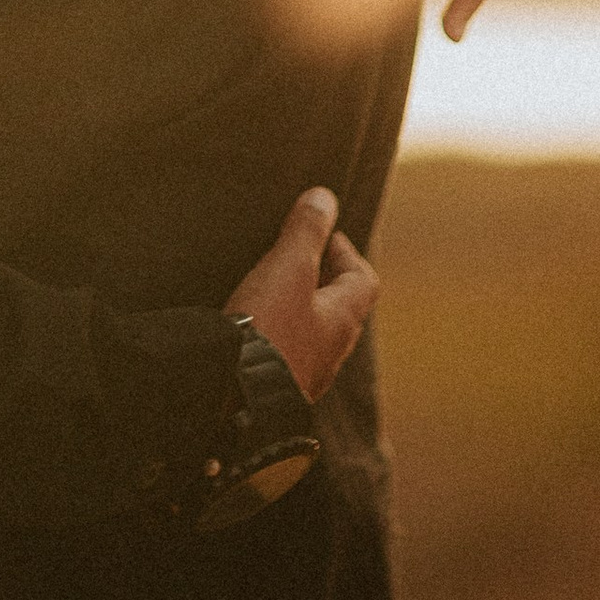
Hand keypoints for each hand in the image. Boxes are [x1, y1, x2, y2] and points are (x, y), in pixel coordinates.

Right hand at [226, 187, 378, 406]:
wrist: (235, 401)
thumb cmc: (270, 333)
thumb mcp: (288, 270)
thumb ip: (306, 233)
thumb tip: (325, 198)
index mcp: (344, 320)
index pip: (364, 279)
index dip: (346, 252)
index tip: (319, 235)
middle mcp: (332, 350)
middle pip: (339, 305)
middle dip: (320, 277)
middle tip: (292, 257)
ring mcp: (306, 372)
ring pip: (313, 330)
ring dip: (298, 307)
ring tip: (268, 287)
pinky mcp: (278, 387)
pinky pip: (286, 351)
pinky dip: (277, 332)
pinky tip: (251, 325)